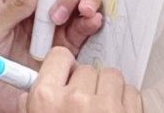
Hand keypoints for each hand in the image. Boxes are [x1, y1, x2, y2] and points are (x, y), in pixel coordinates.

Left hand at [0, 0, 103, 112]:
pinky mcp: (64, 45)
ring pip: (81, 0)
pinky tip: (90, 23)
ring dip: (87, 2)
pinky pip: (85, 28)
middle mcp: (37, 3)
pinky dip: (92, 23)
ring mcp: (53, 23)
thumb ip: (13, 4)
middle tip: (59, 11)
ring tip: (80, 15)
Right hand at [22, 47, 141, 112]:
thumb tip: (32, 84)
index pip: (59, 56)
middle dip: (87, 83)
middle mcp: (75, 99)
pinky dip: (127, 102)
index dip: (64, 67)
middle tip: (85, 102)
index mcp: (46, 97)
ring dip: (108, 89)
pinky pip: (132, 91)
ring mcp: (106, 108)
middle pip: (86, 68)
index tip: (67, 75)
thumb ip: (31, 100)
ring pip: (111, 76)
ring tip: (104, 108)